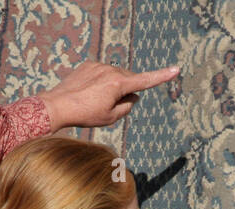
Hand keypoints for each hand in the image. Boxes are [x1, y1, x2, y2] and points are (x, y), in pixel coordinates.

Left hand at [37, 62, 179, 130]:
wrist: (58, 105)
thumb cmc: (85, 114)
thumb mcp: (111, 117)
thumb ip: (128, 106)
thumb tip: (134, 96)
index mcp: (118, 84)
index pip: (145, 81)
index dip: (162, 77)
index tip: (176, 69)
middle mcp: (110, 70)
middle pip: (128, 80)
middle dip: (127, 91)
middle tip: (111, 106)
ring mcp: (99, 66)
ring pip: (115, 76)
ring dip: (113, 86)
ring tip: (96, 100)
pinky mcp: (88, 65)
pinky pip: (102, 73)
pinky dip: (100, 82)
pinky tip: (89, 93)